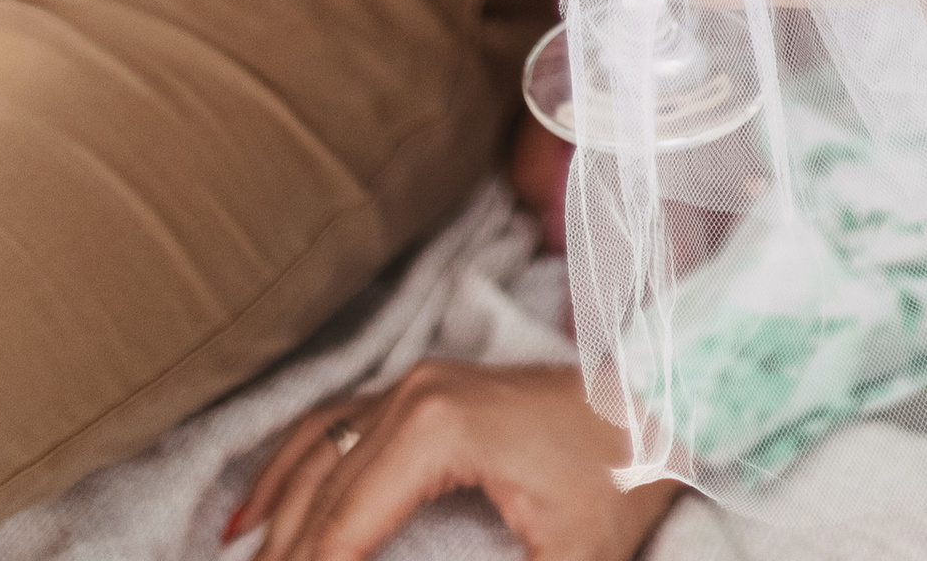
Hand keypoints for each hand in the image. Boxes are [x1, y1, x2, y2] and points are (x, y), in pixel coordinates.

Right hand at [226, 359, 678, 559]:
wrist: (666, 403)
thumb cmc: (620, 482)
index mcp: (438, 429)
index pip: (344, 524)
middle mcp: (413, 392)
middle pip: (320, 490)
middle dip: (281, 555)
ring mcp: (416, 382)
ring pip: (315, 450)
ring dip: (272, 514)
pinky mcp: (425, 387)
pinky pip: (334, 423)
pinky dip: (292, 467)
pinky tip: (260, 511)